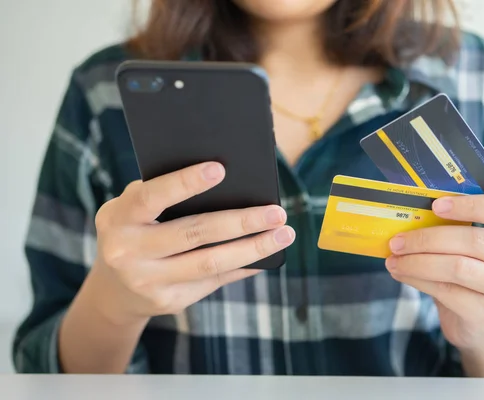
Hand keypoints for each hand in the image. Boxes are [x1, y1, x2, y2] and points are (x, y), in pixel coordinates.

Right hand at [92, 161, 294, 324]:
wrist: (113, 289)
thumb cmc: (134, 229)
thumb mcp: (133, 209)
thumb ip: (165, 196)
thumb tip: (230, 186)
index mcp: (119, 218)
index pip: (151, 197)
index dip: (184, 183)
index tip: (220, 169)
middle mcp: (128, 252)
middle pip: (194, 234)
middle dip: (241, 222)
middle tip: (277, 212)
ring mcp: (148, 282)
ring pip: (210, 263)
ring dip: (253, 249)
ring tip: (284, 234)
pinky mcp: (169, 301)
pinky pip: (214, 280)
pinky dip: (244, 266)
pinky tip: (267, 256)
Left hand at [385, 194, 483, 351]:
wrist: (479, 319)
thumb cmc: (471, 267)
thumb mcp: (470, 242)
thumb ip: (453, 224)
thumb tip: (410, 210)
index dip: (473, 206)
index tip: (435, 205)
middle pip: (475, 241)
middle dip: (428, 238)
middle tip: (397, 240)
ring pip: (458, 267)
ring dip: (418, 261)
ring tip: (394, 259)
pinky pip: (447, 291)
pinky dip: (418, 280)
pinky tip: (402, 274)